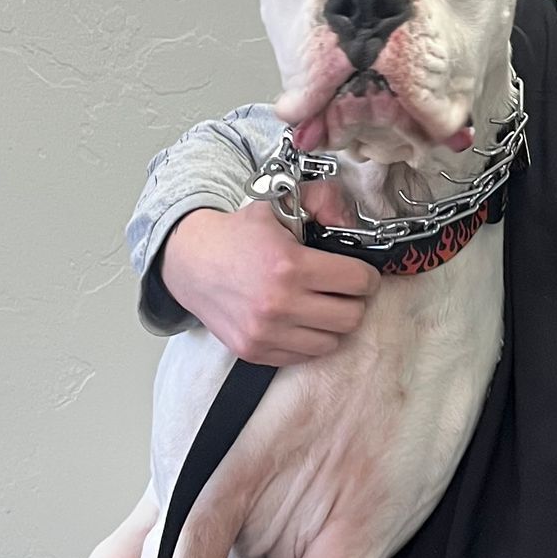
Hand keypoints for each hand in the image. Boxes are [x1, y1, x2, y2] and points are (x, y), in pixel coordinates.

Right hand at [162, 200, 377, 364]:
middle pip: (351, 317)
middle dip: (353, 301)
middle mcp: (279, 304)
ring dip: (331, 324)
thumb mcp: (278, 206)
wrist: (190, 263)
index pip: (358, 282)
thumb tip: (350, 222)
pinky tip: (299, 320)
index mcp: (290, 265)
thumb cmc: (238, 236)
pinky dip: (308, 341)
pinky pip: (303, 357)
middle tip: (342, 290)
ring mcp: (266, 333)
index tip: (359, 273)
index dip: (366, 275)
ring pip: (331, 342)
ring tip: (320, 305)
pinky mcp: (254, 351)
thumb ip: (322, 201)